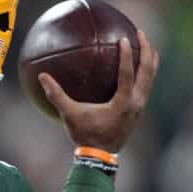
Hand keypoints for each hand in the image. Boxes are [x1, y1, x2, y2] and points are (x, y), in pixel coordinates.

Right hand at [39, 31, 159, 153]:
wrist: (100, 158)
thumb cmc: (85, 135)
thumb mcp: (70, 115)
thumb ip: (57, 95)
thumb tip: (42, 77)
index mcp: (123, 102)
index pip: (128, 73)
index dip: (127, 55)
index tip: (125, 38)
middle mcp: (136, 103)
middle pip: (147, 72)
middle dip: (146, 51)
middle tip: (141, 33)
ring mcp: (140, 108)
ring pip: (150, 79)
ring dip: (150, 61)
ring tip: (147, 46)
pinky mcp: (138, 112)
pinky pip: (145, 87)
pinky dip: (144, 74)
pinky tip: (137, 68)